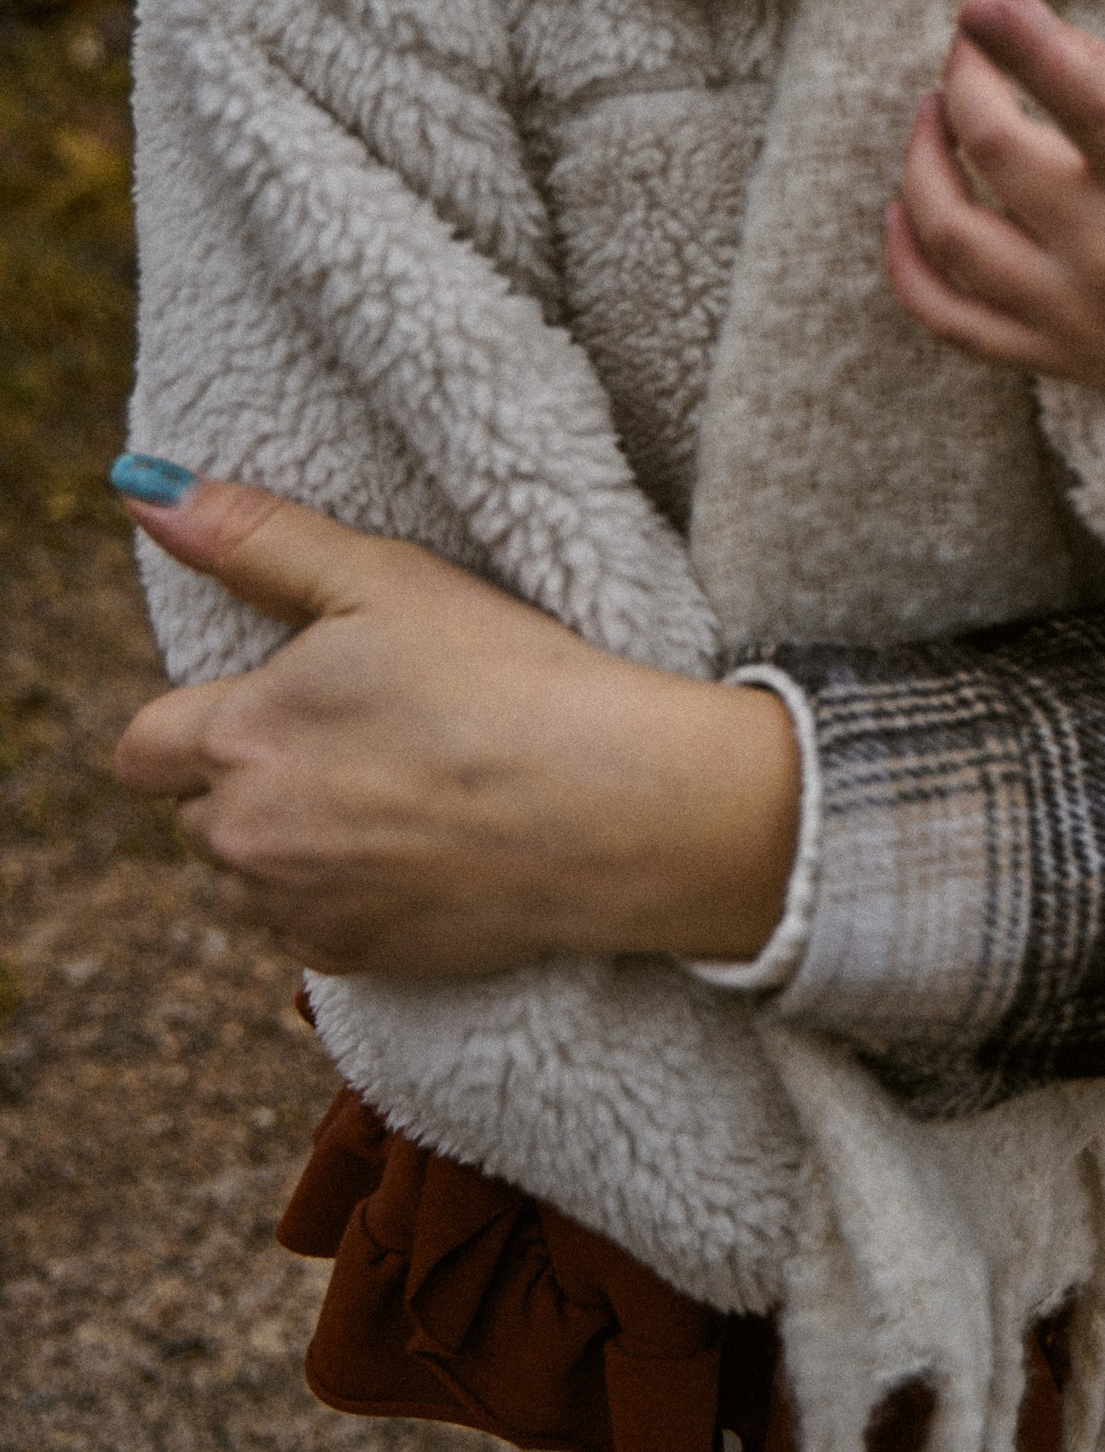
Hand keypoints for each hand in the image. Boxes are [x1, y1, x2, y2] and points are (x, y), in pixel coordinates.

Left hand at [111, 476, 798, 975]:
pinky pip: (303, 932)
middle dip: (245, 783)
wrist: (616, 806)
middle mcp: (245, 838)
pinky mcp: (354, 961)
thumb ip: (254, 538)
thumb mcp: (381, 578)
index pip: (140, 749)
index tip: (273, 707)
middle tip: (352, 744)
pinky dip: (336, 899)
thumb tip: (143, 490)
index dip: (196, 723)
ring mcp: (298, 909)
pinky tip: (413, 854)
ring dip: (283, 849)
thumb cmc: (506, 676)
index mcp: (239, 737)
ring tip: (385, 800)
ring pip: (244, 881)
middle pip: (194, 818)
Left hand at [885, 0, 1104, 405]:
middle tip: (967, 51)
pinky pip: (946, 317)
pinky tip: (903, 209)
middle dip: (965, 82)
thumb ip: (1101, 67)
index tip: (980, 6)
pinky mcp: (1051, 354)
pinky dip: (907, 262)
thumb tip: (1014, 10)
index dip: (1023, 46)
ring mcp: (1079, 312)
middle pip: (999, 153)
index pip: (1085, 100)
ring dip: (921, 161)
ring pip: (952, 235)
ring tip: (933, 115)